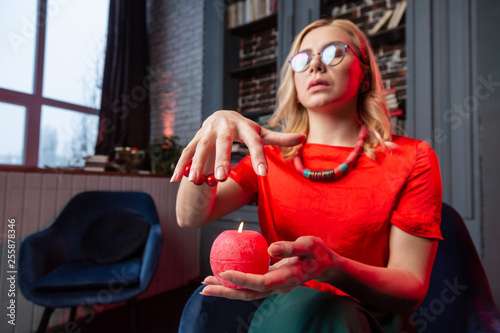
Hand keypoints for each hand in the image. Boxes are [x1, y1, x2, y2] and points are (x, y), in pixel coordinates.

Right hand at [170, 110, 304, 182]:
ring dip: (197, 162)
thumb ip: (279, 137)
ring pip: (201, 146)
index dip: (259, 157)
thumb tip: (303, 137)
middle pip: (223, 142)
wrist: (220, 116)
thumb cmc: (245, 129)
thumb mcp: (261, 133)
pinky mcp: (194, 138)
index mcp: (244, 125)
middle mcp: (224, 125)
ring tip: (195, 179)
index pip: (254, 141)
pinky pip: (186, 152)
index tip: (263, 174)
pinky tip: (177, 180)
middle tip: (223, 177)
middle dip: (221, 158)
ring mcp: (207, 131)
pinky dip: (181, 165)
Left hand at [200, 236, 337, 300]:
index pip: (260, 283)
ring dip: (226, 289)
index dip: (241, 280)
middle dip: (225, 292)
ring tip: (205, 283)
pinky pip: (250, 284)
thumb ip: (291, 247)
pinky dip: (235, 281)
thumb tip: (269, 248)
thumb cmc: (318, 252)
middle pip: (248, 294)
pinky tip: (222, 273)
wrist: (325, 265)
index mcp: (287, 278)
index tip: (224, 273)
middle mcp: (278, 286)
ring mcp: (273, 286)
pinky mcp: (270, 281)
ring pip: (246, 292)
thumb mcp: (310, 244)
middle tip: (204, 287)